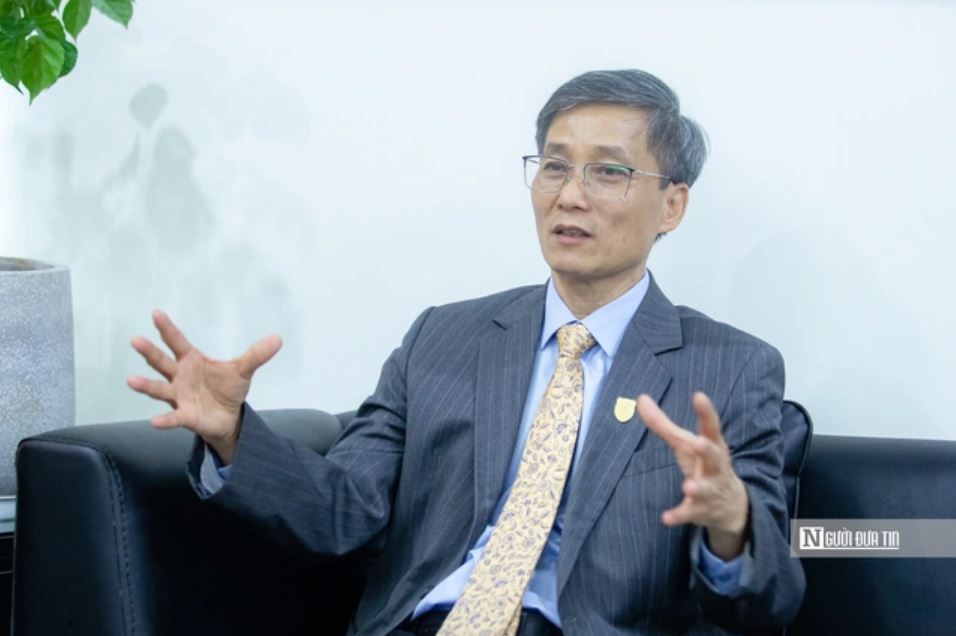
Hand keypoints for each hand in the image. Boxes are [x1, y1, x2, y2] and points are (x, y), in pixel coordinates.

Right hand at [127, 309, 281, 463]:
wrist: (228, 417)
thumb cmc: (228, 389)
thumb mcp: (243, 370)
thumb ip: (257, 355)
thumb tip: (278, 338)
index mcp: (192, 361)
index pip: (177, 342)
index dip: (167, 328)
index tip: (156, 313)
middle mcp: (180, 377)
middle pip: (162, 362)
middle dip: (150, 352)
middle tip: (135, 339)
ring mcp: (179, 396)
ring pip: (160, 389)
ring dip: (146, 386)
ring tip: (131, 380)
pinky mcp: (185, 416)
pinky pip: (173, 417)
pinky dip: (164, 420)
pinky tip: (154, 421)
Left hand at [636, 392, 748, 559]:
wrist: (731, 505)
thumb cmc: (703, 464)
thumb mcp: (685, 443)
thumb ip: (663, 423)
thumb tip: (640, 398)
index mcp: (713, 445)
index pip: (711, 427)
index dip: (706, 412)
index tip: (699, 396)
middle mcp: (715, 467)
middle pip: (715, 457)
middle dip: (707, 450)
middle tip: (699, 442)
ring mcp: (710, 490)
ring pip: (706, 489)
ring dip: (697, 487)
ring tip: (687, 485)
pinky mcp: (701, 510)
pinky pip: (690, 513)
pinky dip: (679, 516)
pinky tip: (665, 518)